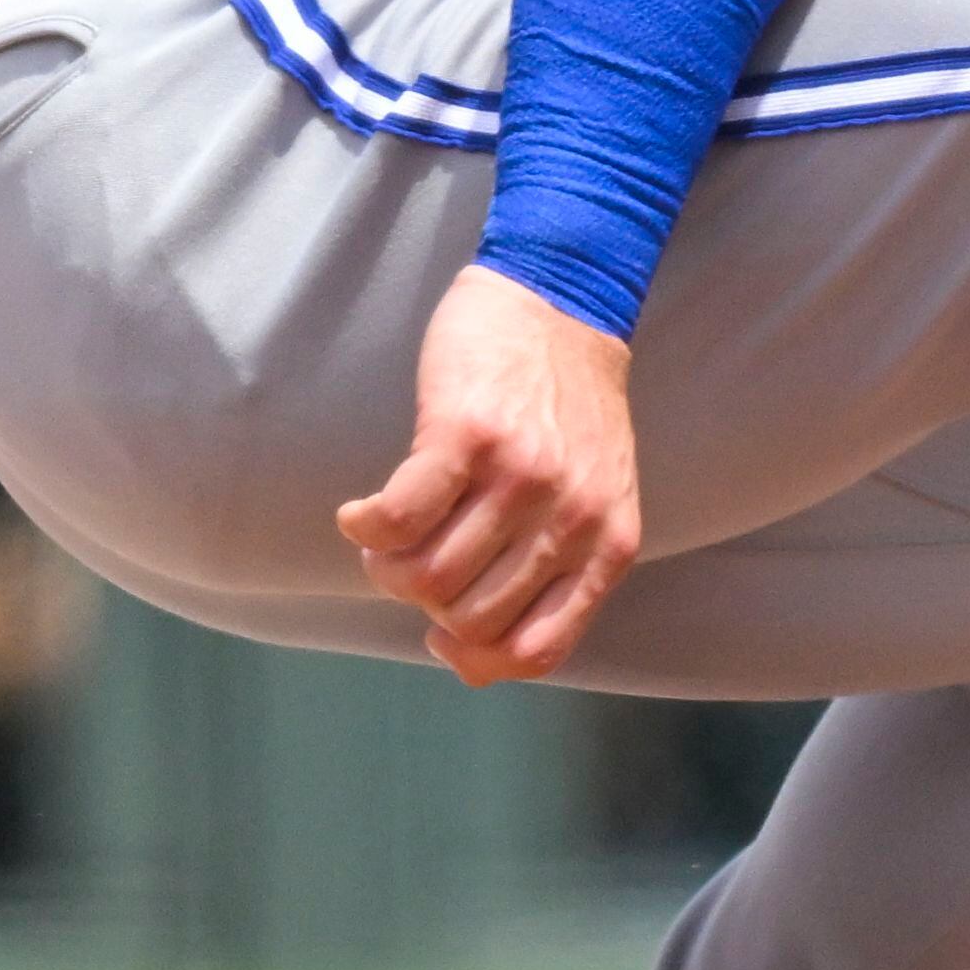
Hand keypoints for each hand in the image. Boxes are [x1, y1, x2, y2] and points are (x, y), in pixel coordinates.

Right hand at [337, 264, 642, 686]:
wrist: (564, 303)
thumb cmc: (568, 413)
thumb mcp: (593, 502)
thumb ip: (553, 579)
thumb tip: (468, 666)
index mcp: (609, 546)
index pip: (534, 651)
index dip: (472, 657)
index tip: (440, 631)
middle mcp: (571, 518)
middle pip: (466, 618)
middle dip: (423, 604)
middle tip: (414, 560)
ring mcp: (521, 478)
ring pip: (424, 577)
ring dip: (384, 565)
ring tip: (386, 533)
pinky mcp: (467, 436)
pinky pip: (395, 520)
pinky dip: (363, 528)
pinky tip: (360, 513)